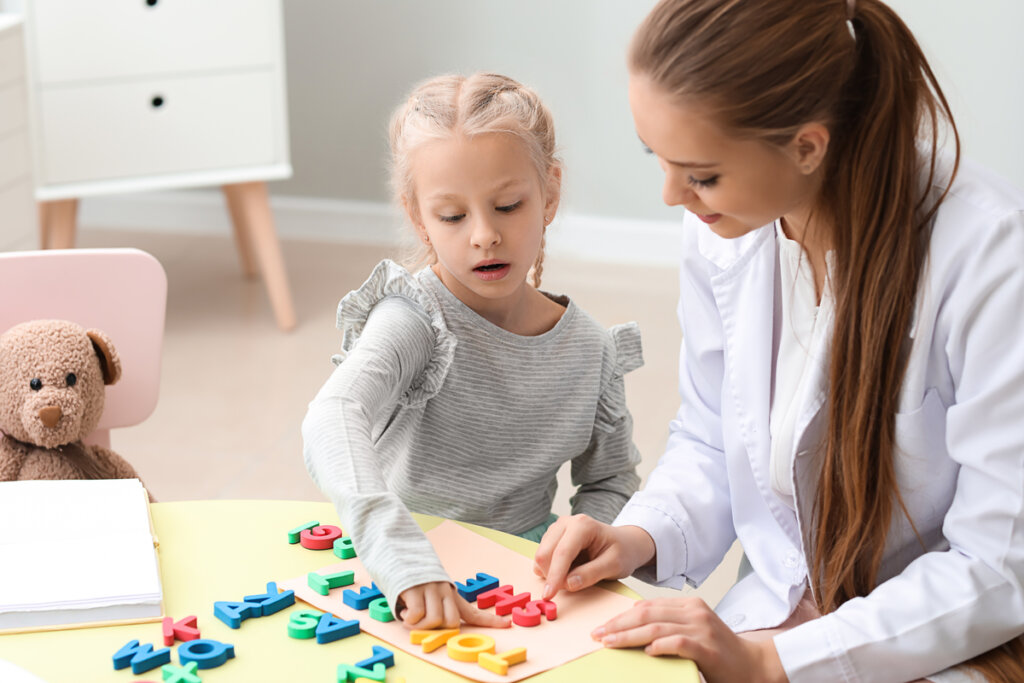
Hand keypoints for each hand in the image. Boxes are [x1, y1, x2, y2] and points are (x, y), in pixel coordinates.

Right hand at [397, 581, 509, 629]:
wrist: (396, 554)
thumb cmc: (412, 581)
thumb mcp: (430, 592)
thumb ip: (439, 607)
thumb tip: (441, 628)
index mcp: (450, 593)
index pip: (472, 611)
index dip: (490, 620)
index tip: (507, 624)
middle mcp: (444, 590)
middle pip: (451, 622)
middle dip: (438, 629)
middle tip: (423, 623)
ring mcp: (430, 588)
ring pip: (435, 620)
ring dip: (419, 626)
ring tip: (410, 616)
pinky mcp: (414, 589)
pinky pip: (417, 615)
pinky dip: (409, 619)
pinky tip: (404, 610)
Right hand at [533, 514, 655, 599]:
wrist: (624, 543)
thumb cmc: (622, 552)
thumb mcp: (614, 565)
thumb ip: (591, 574)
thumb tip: (568, 584)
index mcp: (583, 525)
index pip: (562, 553)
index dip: (554, 576)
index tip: (549, 596)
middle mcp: (566, 523)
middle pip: (545, 553)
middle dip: (551, 575)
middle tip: (568, 588)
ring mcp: (557, 529)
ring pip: (541, 556)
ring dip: (551, 573)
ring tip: (575, 575)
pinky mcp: (552, 538)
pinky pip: (543, 558)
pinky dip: (551, 570)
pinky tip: (568, 570)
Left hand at [592, 597, 786, 682]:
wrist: (753, 666)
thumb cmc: (718, 652)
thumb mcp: (692, 630)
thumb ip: (668, 624)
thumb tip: (634, 623)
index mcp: (689, 605)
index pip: (648, 606)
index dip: (622, 615)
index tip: (602, 625)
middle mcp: (695, 612)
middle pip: (647, 614)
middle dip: (618, 624)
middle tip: (597, 634)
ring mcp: (702, 628)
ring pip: (656, 627)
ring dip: (629, 636)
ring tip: (609, 643)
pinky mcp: (707, 647)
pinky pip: (677, 642)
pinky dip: (659, 645)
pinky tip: (646, 651)